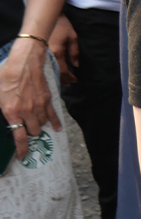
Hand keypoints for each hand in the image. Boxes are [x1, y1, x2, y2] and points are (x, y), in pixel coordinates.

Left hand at [0, 36, 60, 159]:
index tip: (22, 156)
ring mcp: (39, 106)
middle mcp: (27, 112)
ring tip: (35, 126)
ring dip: (38, 127)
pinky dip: (55, 123)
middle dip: (29, 134)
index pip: (19, 137)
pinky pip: (53, 115)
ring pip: (42, 124)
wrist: (24, 61)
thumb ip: (0, 109)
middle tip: (25, 133)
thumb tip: (4, 118)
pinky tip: (57, 128)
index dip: (21, 149)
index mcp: (12, 112)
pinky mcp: (48, 99)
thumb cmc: (6, 76)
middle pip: (33, 131)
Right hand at [49, 15, 77, 85]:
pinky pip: (46, 65)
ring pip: (49, 70)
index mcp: (57, 53)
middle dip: (63, 79)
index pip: (63, 70)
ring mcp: (42, 55)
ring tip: (64, 81)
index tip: (75, 80)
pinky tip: (55, 72)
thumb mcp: (73, 38)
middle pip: (55, 73)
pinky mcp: (40, 53)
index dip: (69, 77)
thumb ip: (74, 52)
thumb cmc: (62, 26)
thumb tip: (76, 65)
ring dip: (56, 76)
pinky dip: (51, 70)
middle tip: (70, 83)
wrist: (48, 18)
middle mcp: (48, 56)